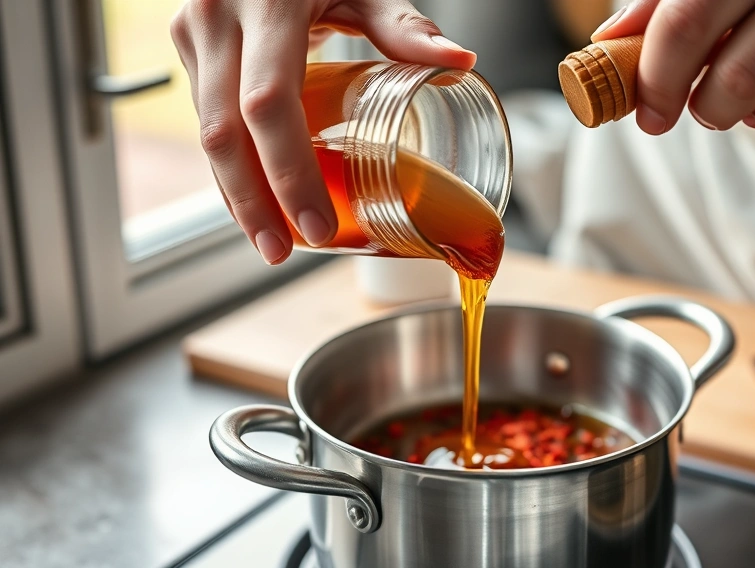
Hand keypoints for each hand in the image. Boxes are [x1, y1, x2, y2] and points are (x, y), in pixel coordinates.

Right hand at [171, 0, 475, 263]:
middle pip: (223, 134)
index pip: (268, 106)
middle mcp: (217, 21)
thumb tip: (460, 63)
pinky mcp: (191, 49)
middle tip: (282, 253)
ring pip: (206, 134)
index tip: (315, 226)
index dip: (288, 174)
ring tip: (271, 241)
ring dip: (236, 194)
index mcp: (266, 6)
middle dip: (253, 204)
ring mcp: (195, 35)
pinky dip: (232, 167)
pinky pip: (207, 120)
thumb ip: (403, 26)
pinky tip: (256, 201)